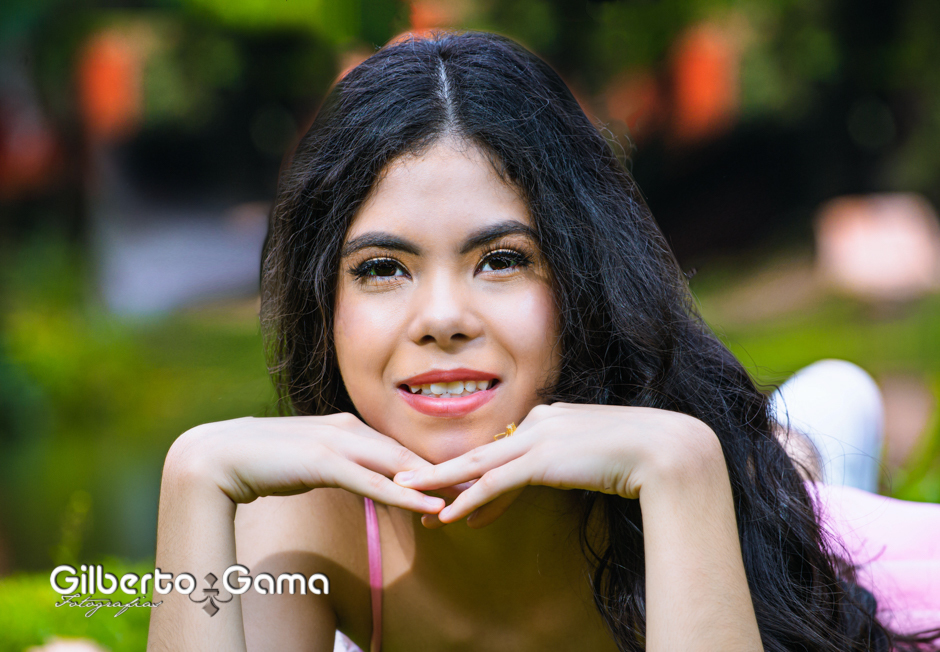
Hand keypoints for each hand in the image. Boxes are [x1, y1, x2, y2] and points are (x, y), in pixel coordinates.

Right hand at [166, 413, 445, 513]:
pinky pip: (375, 482)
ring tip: (469, 498)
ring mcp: (337, 442)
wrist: (217, 456)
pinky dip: (406, 494)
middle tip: (479, 488)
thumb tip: (358, 478)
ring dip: (435, 484)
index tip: (459, 480)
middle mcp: (346, 428)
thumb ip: (337, 466)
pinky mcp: (325, 461)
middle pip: (407, 454)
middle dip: (445, 472)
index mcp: (344, 426)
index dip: (429, 467)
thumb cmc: (262, 461)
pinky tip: (431, 506)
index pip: (396, 449)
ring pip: (398, 465)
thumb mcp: (309, 462)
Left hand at [392, 402, 718, 527]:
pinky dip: (468, 499)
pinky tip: (447, 516)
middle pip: (481, 451)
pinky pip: (494, 482)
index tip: (457, 491)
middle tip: (407, 480)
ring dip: (440, 482)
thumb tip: (575, 470)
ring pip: (477, 464)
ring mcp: (539, 438)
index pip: (507, 448)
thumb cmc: (646, 453)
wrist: (667, 451)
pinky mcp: (541, 459)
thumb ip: (580, 457)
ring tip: (408, 494)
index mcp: (554, 416)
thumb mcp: (603, 452)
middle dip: (442, 471)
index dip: (479, 473)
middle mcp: (540, 421)